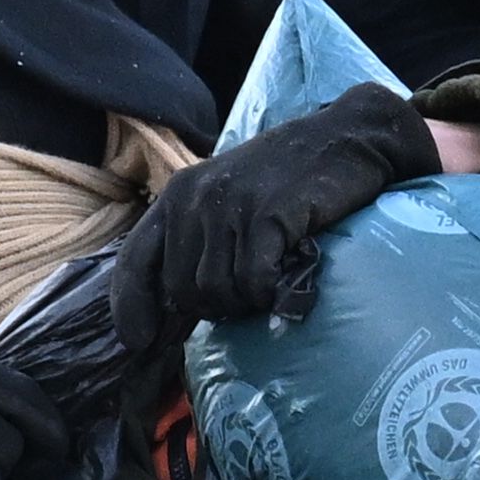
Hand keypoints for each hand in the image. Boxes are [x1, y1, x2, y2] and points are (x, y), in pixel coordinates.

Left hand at [134, 82, 439, 333]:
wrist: (347, 138)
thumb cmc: (292, 176)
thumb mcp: (230, 197)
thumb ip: (201, 238)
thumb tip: (183, 306)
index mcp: (178, 194)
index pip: (135, 261)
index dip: (131, 306)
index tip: (139, 341)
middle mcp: (194, 199)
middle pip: (183, 291)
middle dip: (216, 307)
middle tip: (254, 292)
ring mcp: (229, 206)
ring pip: (219, 292)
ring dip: (249, 301)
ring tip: (276, 280)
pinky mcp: (266, 215)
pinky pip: (255, 282)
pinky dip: (274, 295)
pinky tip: (293, 282)